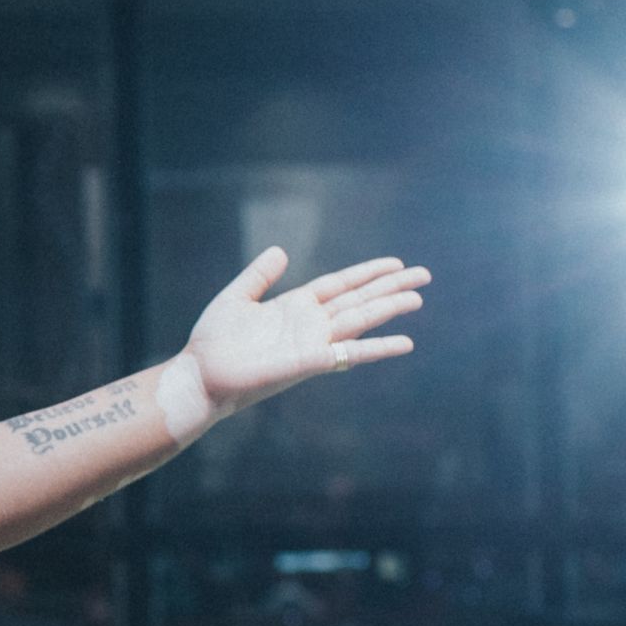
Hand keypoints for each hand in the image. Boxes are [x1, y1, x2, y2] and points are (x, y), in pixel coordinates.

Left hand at [182, 247, 427, 418]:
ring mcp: (312, 343)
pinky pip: (350, 353)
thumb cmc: (213, 342)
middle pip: (358, 299)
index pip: (339, 284)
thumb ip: (258, 275)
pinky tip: (405, 342)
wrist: (199, 375)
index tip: (395, 263)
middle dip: (390, 287)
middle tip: (425, 275)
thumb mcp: (235, 298)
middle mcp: (309, 324)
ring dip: (389, 309)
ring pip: (359, 320)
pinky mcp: (309, 362)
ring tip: (418, 298)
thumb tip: (280, 250)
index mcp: (294, 306)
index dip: (367, 273)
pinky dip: (377, 347)